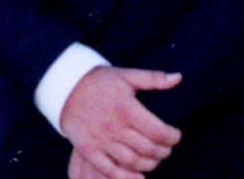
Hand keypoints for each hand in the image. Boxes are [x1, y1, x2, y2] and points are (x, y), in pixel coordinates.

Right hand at [61, 66, 181, 178]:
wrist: (65, 87)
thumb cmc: (99, 81)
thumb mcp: (126, 75)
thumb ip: (153, 78)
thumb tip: (178, 78)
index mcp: (127, 109)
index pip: (158, 132)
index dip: (172, 137)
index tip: (176, 136)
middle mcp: (114, 127)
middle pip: (148, 149)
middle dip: (163, 152)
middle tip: (166, 149)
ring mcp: (100, 140)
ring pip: (132, 162)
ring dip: (149, 164)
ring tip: (154, 159)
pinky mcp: (88, 149)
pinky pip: (110, 170)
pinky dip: (126, 177)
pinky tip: (139, 177)